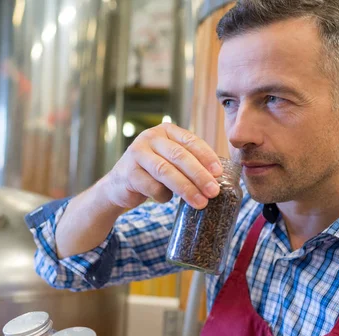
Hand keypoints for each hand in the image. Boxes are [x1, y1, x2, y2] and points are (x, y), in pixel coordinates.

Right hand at [102, 123, 222, 209]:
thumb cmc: (153, 172)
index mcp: (165, 131)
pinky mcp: (128, 173)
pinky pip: (152, 187)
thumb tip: (218, 177)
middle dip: (199, 175)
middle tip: (214, 191)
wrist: (119, 184)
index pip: (190, 140)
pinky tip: (166, 199)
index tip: (219, 173)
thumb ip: (190, 162)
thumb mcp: (171, 161)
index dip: (206, 156)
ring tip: (201, 202)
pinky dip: (163, 196)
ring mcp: (137, 154)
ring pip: (166, 171)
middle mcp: (150, 137)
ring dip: (186, 188)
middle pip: (179, 156)